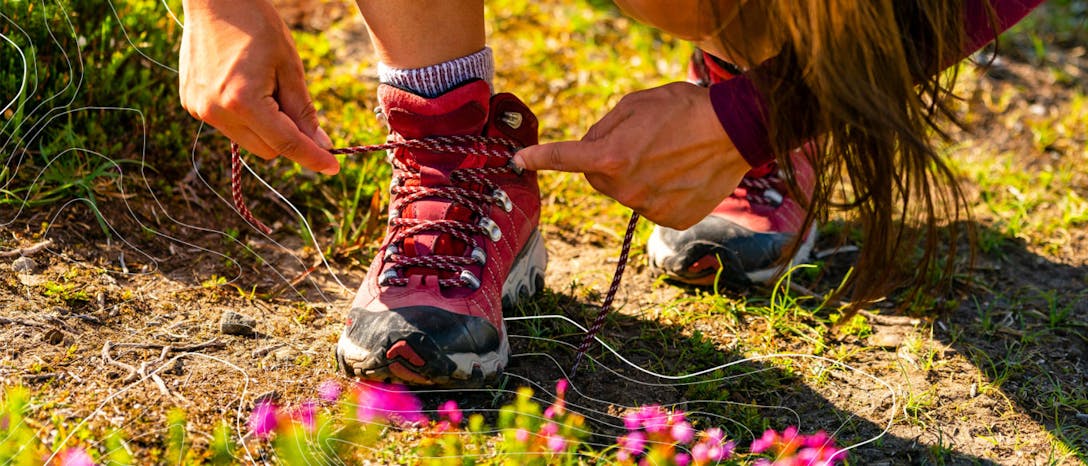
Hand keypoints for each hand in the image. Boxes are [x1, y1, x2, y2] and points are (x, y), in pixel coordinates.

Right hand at [179, 0, 338, 173]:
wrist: (214, 0)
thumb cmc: (257, 26)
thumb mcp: (289, 67)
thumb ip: (303, 111)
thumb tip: (319, 145)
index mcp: (242, 102)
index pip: (286, 144)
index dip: (313, 158)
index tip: (333, 168)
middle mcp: (215, 111)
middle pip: (268, 150)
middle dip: (288, 138)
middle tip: (293, 104)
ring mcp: (199, 109)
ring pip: (249, 141)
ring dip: (265, 127)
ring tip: (263, 86)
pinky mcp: (191, 104)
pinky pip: (229, 126)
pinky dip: (245, 117)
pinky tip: (244, 85)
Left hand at [513, 82, 750, 228]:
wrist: (736, 132)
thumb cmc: (684, 109)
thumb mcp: (635, 104)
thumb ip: (603, 128)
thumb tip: (587, 149)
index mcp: (610, 157)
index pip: (565, 159)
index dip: (539, 158)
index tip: (520, 161)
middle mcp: (625, 189)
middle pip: (599, 178)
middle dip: (609, 162)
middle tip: (641, 142)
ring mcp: (648, 208)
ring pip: (627, 193)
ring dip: (637, 177)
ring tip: (669, 156)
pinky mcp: (670, 220)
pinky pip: (651, 206)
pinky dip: (661, 193)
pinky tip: (681, 175)